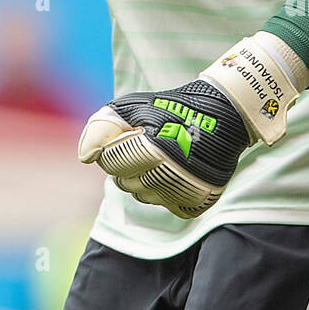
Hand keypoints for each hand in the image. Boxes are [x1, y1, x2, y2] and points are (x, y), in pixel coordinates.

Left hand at [78, 34, 308, 219]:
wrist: (224, 115)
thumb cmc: (172, 106)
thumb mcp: (135, 105)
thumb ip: (103, 126)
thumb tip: (84, 157)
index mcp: (152, 149)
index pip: (109, 161)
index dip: (112, 147)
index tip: (126, 136)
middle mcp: (170, 176)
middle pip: (123, 182)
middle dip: (125, 163)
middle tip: (141, 146)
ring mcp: (184, 192)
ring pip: (141, 196)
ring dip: (141, 178)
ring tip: (155, 157)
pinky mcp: (196, 201)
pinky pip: (164, 204)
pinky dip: (161, 190)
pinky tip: (170, 171)